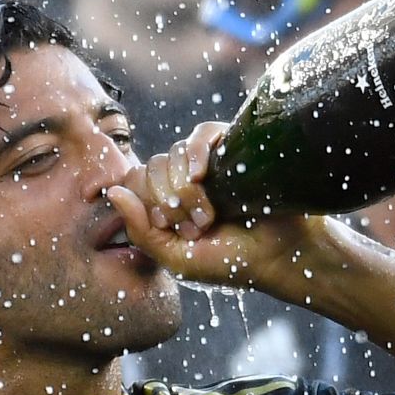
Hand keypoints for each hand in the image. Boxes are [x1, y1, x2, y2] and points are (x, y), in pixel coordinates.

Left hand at [104, 122, 324, 291]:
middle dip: (169, 202)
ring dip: (187, 190)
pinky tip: (202, 172)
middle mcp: (184, 179)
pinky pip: (201, 132)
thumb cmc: (231, 262)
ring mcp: (208, 163)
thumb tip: (112, 192)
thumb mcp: (177, 258)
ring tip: (210, 216)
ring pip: (174, 154)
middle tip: (196, 227)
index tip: (171, 227)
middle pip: (151, 167)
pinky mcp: (232, 148)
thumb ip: (140, 231)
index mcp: (167, 203)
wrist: (282, 255)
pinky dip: (196, 150)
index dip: (147, 202)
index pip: (134, 181)